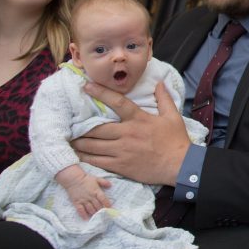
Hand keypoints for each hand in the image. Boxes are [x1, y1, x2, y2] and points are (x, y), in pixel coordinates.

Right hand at [56, 164, 111, 220]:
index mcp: (96, 191)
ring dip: (94, 213)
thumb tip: (111, 185)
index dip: (107, 204)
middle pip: (97, 206)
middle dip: (101, 211)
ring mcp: (83, 200)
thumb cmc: (86, 179)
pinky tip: (86, 218)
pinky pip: (80, 210)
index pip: (103, 199)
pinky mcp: (76, 202)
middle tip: (104, 215)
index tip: (110, 209)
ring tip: (97, 217)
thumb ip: (104, 182)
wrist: (73, 179)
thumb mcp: (96, 179)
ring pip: (90, 209)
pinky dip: (83, 215)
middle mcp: (91, 197)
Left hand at [73, 82, 190, 185]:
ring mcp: (122, 151)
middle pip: (97, 128)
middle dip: (81, 126)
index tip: (86, 86)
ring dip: (79, 143)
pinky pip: (97, 161)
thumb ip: (164, 99)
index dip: (100, 93)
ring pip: (93, 146)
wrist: (179, 165)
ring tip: (69, 140)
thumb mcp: (173, 117)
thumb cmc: (176, 140)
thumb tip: (159, 82)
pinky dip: (85, 158)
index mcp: (139, 119)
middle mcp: (127, 134)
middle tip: (69, 123)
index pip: (117, 102)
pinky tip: (77, 156)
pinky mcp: (120, 166)